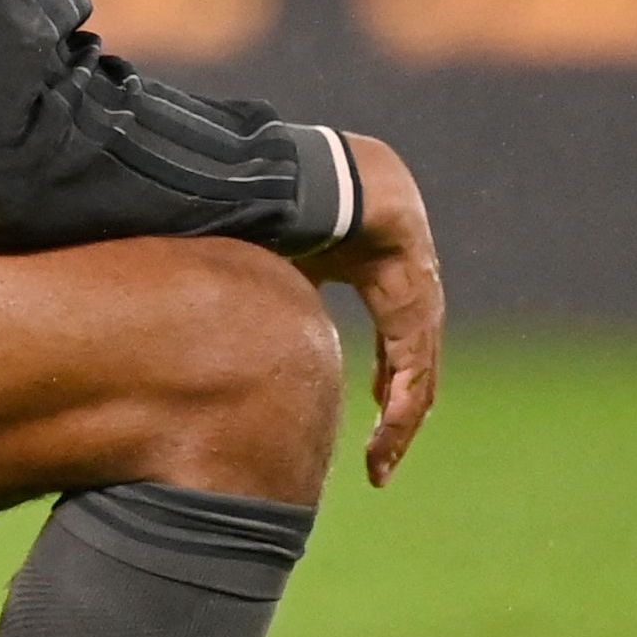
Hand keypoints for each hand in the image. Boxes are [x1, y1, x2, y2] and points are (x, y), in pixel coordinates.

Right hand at [303, 133, 443, 486]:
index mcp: (380, 271)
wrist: (305, 170)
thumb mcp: (279, 272)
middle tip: (377, 466)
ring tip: (380, 463)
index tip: (372, 436)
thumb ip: (272, 305)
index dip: (386, 387)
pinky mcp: (413, 283)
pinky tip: (390, 427)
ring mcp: (416, 280)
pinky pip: (413, 350)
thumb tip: (219, 333)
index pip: (394, 344)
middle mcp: (408, 280)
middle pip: (410, 365)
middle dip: (395, 419)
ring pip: (417, 367)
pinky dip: (402, 393)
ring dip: (400, 420)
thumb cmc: (284, 208)